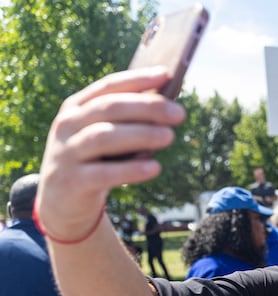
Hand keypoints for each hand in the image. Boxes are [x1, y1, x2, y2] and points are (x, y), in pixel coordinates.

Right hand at [36, 67, 185, 240]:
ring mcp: (67, 153)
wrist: (61, 201)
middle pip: (110, 108)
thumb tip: (168, 105)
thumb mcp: (102, 134)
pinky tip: (154, 168)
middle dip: (147, 107)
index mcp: (76, 107)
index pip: (109, 86)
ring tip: (169, 137)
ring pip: (104, 137)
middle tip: (179, 113)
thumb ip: (126, 120)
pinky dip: (132, 169)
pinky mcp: (73, 181)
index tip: (167, 74)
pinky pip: (105, 173)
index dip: (138, 79)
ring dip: (141, 135)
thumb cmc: (93, 160)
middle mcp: (68, 125)